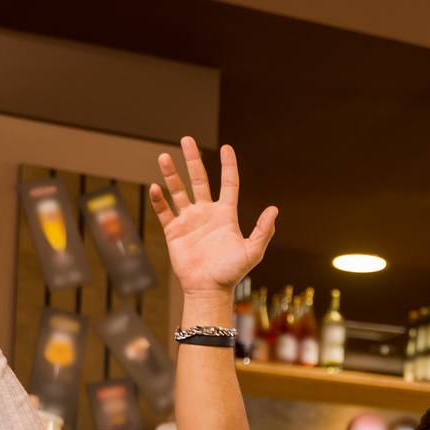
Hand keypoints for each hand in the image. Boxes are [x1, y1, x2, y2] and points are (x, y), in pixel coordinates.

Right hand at [149, 136, 277, 299]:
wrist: (208, 290)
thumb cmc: (231, 273)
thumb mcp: (252, 251)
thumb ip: (263, 231)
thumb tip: (274, 209)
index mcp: (225, 215)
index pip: (228, 184)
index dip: (228, 166)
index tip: (227, 147)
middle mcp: (206, 214)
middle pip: (198, 180)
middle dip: (193, 160)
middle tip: (187, 139)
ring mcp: (189, 221)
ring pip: (178, 191)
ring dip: (171, 174)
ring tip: (165, 156)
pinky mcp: (174, 232)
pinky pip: (164, 212)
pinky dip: (159, 200)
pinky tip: (156, 187)